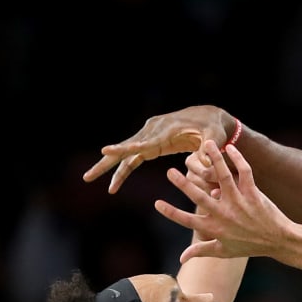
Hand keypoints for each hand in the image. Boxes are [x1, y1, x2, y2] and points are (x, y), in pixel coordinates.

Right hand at [84, 105, 234, 192]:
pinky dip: (123, 169)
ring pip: (125, 154)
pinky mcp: (151, 142)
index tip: (106, 150)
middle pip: (125, 148)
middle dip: (106, 162)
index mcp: (166, 129)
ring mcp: (149, 135)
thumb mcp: (214, 136)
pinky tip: (114, 184)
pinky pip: (133, 158)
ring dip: (109, 168)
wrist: (210, 117)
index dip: (125, 148)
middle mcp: (153, 130)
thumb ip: (207, 150)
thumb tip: (201, 166)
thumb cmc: (213, 127)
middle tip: (87, 176)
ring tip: (90, 179)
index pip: (143, 141)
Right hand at [156, 140, 294, 261]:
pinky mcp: (253, 193)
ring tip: (204, 145)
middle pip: (199, 197)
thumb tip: (180, 259)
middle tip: (170, 171)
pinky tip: (229, 148)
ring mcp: (239, 202)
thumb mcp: (223, 251)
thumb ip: (201, 251)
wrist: (279, 240)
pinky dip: (238, 158)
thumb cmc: (250, 246)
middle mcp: (225, 214)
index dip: (171, 213)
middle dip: (183, 184)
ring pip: (223, 177)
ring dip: (213, 159)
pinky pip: (245, 172)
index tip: (156, 203)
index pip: (188, 221)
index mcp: (215, 228)